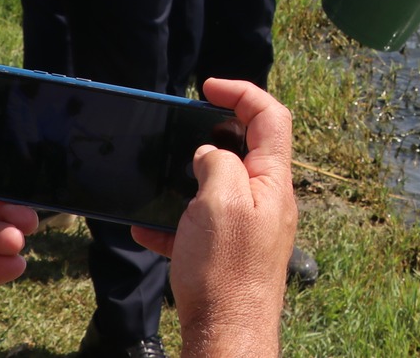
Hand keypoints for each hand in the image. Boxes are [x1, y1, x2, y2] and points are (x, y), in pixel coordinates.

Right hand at [129, 80, 295, 357]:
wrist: (227, 338)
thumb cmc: (225, 272)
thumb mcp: (219, 201)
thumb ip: (217, 163)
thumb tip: (209, 154)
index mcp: (272, 180)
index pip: (271, 116)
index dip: (242, 91)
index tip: (207, 87)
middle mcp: (268, 201)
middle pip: (246, 149)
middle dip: (211, 135)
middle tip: (180, 132)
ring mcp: (252, 229)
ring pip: (219, 188)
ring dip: (187, 182)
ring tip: (159, 182)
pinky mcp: (232, 256)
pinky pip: (203, 227)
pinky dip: (176, 222)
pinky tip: (147, 230)